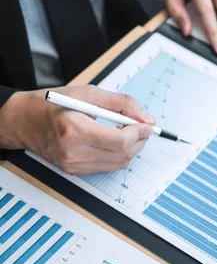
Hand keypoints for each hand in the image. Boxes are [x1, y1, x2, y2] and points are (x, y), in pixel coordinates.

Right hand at [0, 86, 154, 174]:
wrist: (22, 121)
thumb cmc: (52, 104)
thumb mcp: (89, 93)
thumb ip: (122, 103)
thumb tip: (147, 118)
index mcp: (74, 130)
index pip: (120, 141)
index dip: (140, 133)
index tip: (147, 124)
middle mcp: (73, 152)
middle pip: (123, 155)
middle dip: (140, 141)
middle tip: (143, 127)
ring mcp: (73, 165)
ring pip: (118, 163)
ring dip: (131, 148)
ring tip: (129, 132)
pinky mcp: (74, 171)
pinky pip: (107, 167)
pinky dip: (118, 155)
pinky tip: (115, 141)